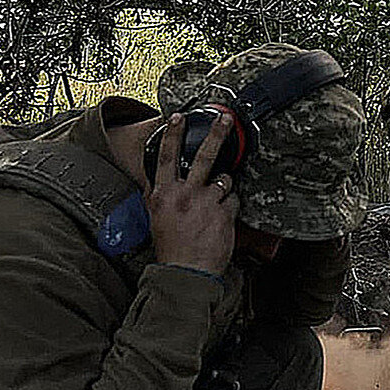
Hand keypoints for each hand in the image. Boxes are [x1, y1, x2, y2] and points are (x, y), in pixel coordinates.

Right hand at [147, 112, 239, 274]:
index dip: (173, 135)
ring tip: (215, 203)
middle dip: (216, 133)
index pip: (167, 157)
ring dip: (224, 186)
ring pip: (224, 179)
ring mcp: (206, 204)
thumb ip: (158, 195)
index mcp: (163, 195)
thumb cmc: (171, 247)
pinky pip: (233, 199)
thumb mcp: (155, 217)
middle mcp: (184, 195)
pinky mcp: (224, 214)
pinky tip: (221, 219)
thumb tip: (156, 180)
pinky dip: (230, 207)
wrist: (185, 272)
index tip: (178, 117)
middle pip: (203, 156)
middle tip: (225, 118)